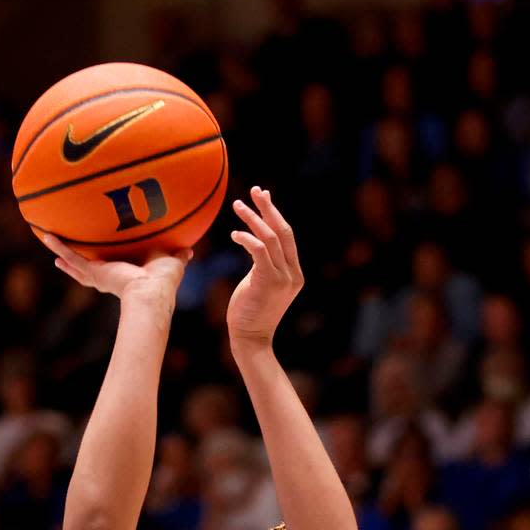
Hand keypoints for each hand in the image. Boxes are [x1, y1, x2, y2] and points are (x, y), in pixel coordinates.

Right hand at [42, 233, 188, 310]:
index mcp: (124, 277)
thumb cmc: (164, 282)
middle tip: (61, 260)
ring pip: (74, 263)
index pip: (109, 271)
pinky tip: (47, 234)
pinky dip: (59, 246)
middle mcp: (108, 278)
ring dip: (61, 252)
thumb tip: (189, 249)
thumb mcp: (171, 260)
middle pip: (85, 271)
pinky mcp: (94, 271)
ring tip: (48, 242)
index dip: (101, 267)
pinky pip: (73, 256)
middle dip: (73, 265)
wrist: (152, 293)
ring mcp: (99, 275)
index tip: (94, 264)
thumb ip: (177, 254)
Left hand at [226, 187, 303, 349]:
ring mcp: (284, 278)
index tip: (263, 197)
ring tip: (237, 206)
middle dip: (269, 207)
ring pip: (270, 238)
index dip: (275, 214)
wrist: (251, 339)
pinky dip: (247, 239)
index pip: (287, 236)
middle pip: (283, 231)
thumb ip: (264, 264)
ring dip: (253, 219)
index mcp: (295, 272)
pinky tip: (234, 234)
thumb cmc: (250, 313)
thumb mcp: (261, 283)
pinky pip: (259, 252)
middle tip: (254, 190)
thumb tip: (255, 243)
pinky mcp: (269, 282)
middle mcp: (293, 273)